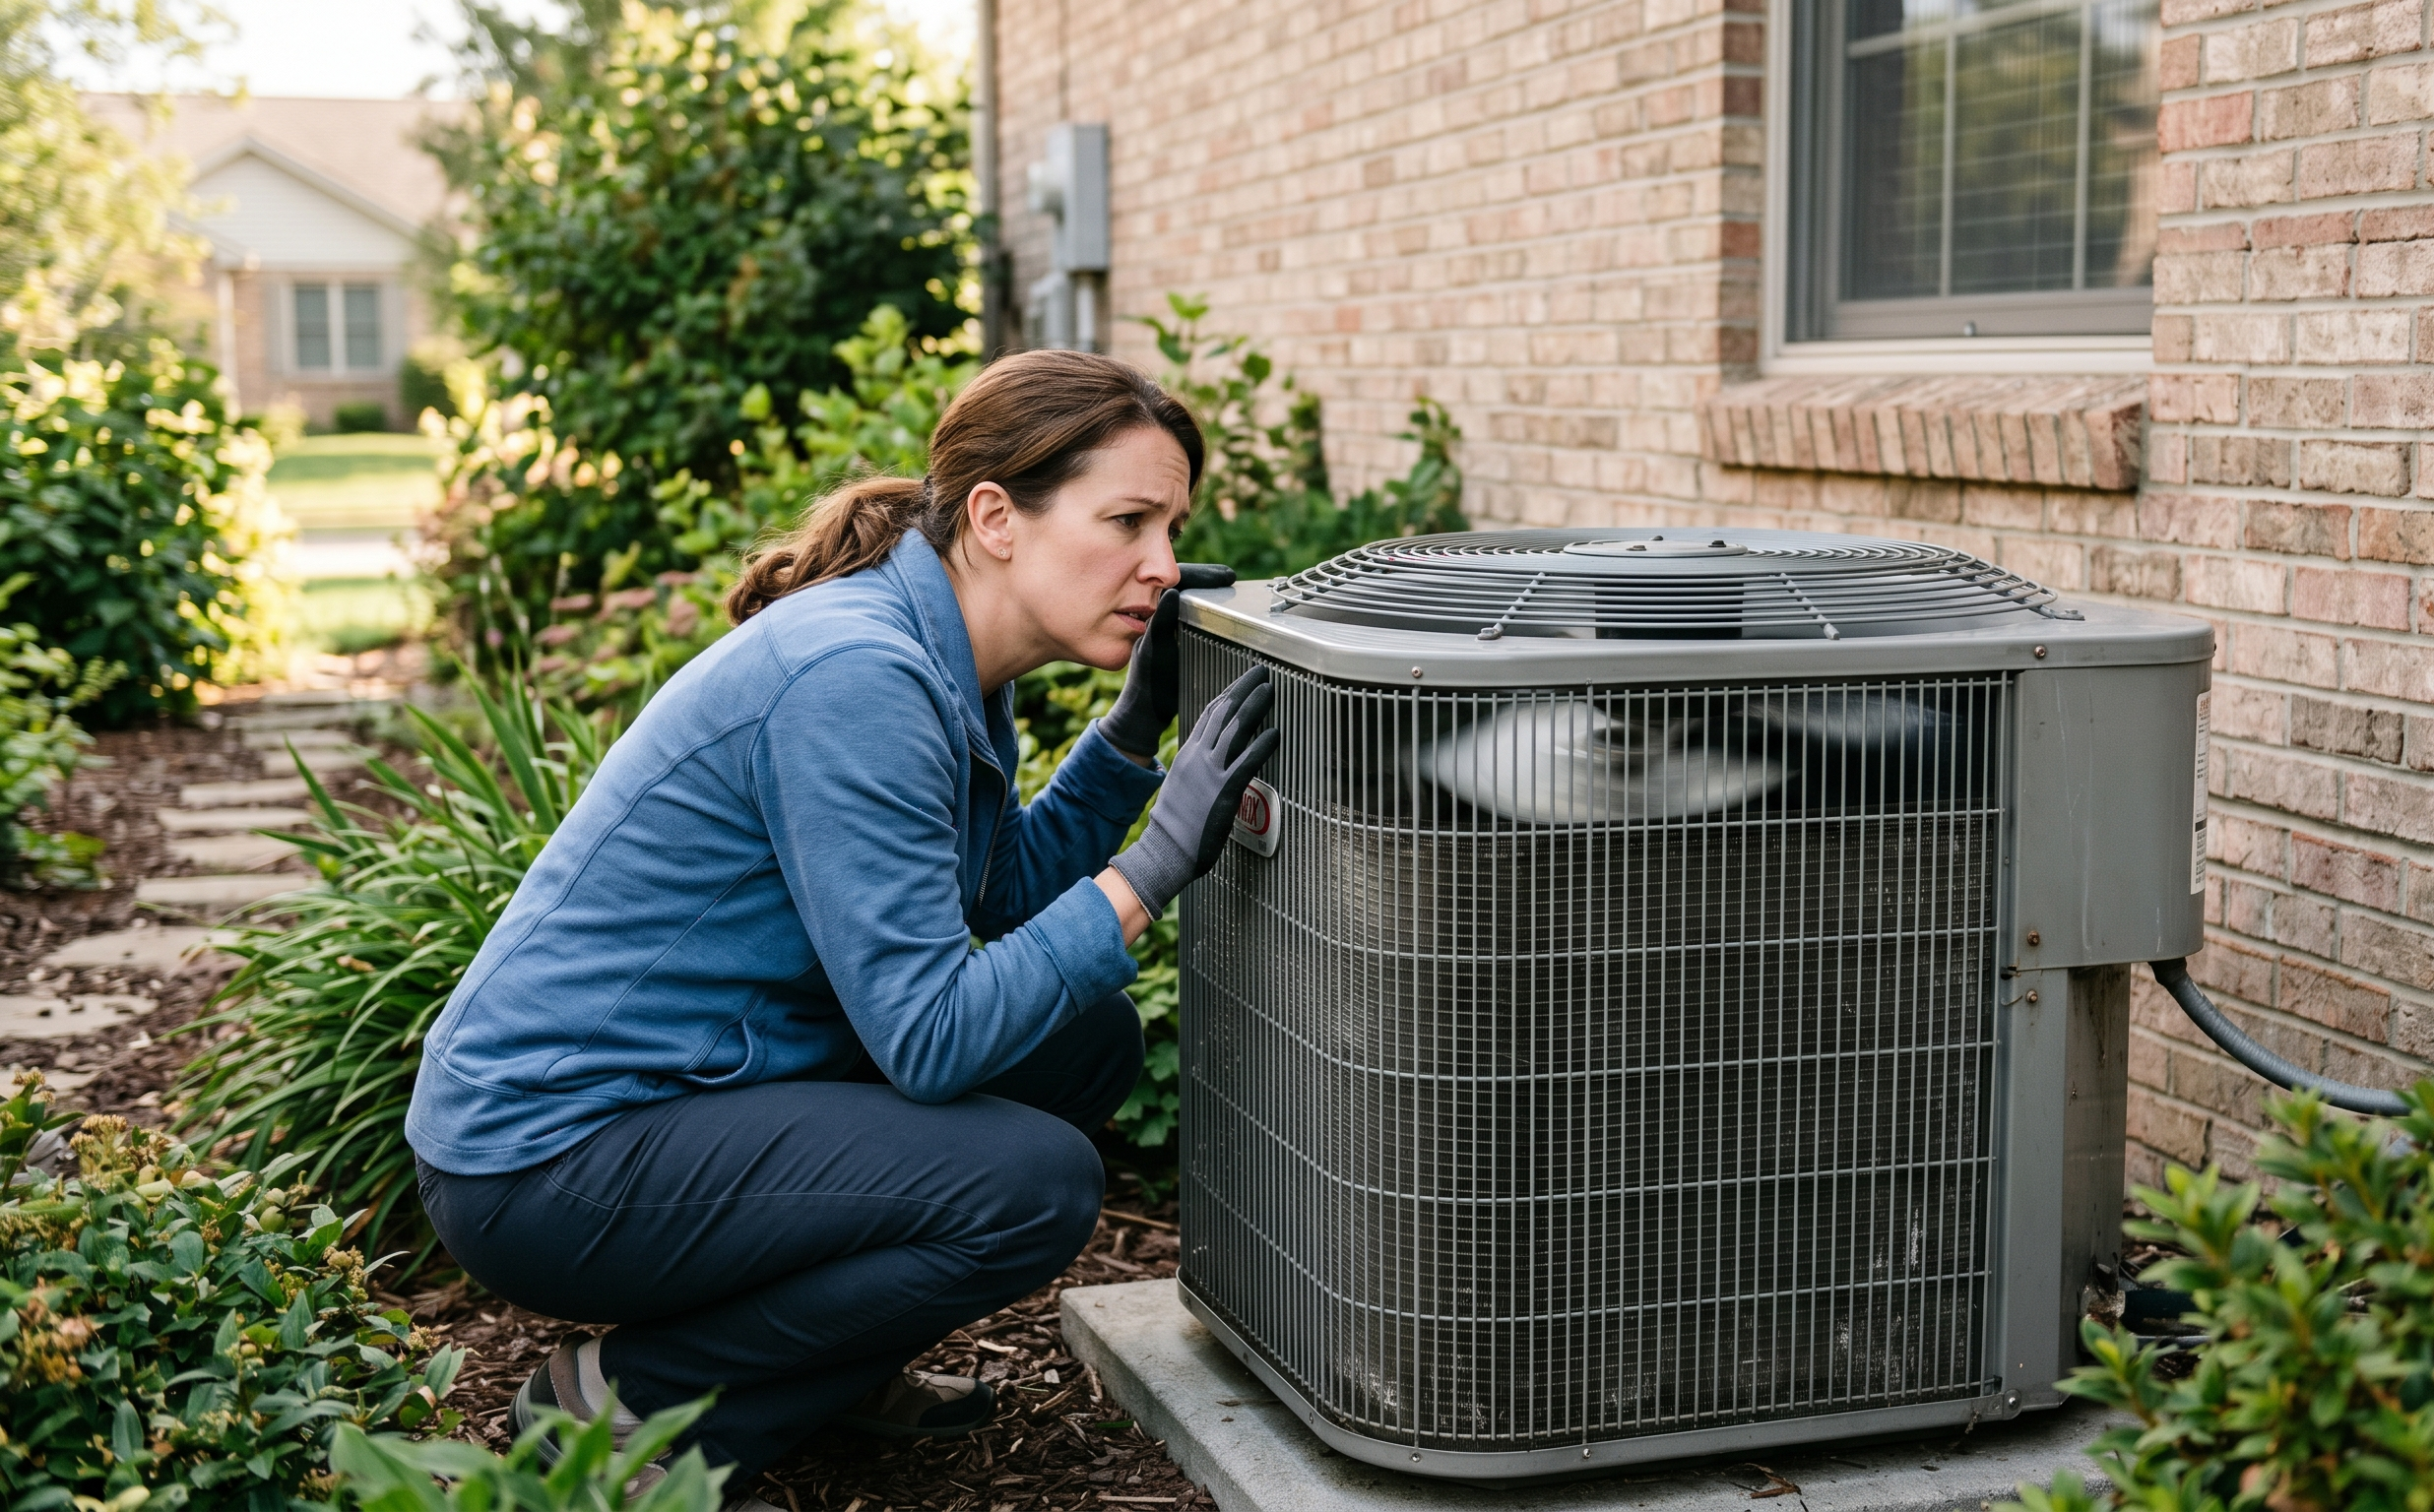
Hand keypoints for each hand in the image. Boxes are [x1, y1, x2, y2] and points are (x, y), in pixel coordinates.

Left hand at [1099, 563, 1235, 758]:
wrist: (1146, 711)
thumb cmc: (1148, 683)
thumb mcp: (1155, 649)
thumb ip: (1162, 620)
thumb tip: (1173, 591)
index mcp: (1150, 614)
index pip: (1175, 581)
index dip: (1200, 574)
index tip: (1225, 576)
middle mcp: (1156, 618)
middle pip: (1181, 586)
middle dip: (1205, 579)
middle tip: (1229, 577)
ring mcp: (1164, 630)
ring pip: (1185, 601)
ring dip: (1205, 592)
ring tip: (1226, 588)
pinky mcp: (1171, 642)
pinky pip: (1189, 617)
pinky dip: (1205, 610)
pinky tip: (1219, 612)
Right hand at [1106, 666, 1276, 917]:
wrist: (1165, 850)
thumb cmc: (1176, 825)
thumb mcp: (1183, 786)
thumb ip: (1198, 769)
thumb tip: (1211, 761)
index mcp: (1188, 754)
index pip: (1210, 714)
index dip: (1229, 694)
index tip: (1243, 682)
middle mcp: (1198, 757)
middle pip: (1223, 713)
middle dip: (1244, 690)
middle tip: (1261, 673)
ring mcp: (1210, 773)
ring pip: (1234, 730)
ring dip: (1255, 707)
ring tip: (1270, 690)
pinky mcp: (1224, 792)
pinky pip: (1246, 762)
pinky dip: (1262, 745)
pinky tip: (1275, 732)